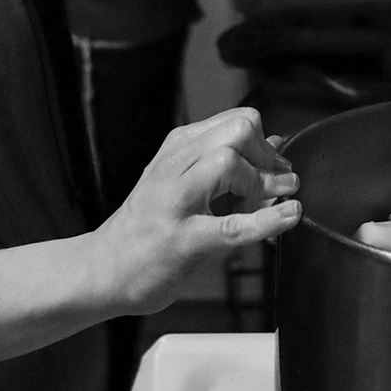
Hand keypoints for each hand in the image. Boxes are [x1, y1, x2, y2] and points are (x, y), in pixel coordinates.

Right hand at [90, 107, 301, 315]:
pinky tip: (289, 216)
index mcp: (176, 149)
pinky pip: (234, 225)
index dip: (264, 141)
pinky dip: (269, 219)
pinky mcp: (185, 240)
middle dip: (268, 154)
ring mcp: (176, 201)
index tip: (275, 164)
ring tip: (285, 197)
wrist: (101, 270)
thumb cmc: (145, 228)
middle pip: (236, 130)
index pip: (234, 120)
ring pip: (229, 163)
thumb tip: (273, 140)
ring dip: (268, 181)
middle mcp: (174, 166)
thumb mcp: (181, 181)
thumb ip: (225, 160)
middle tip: (282, 180)